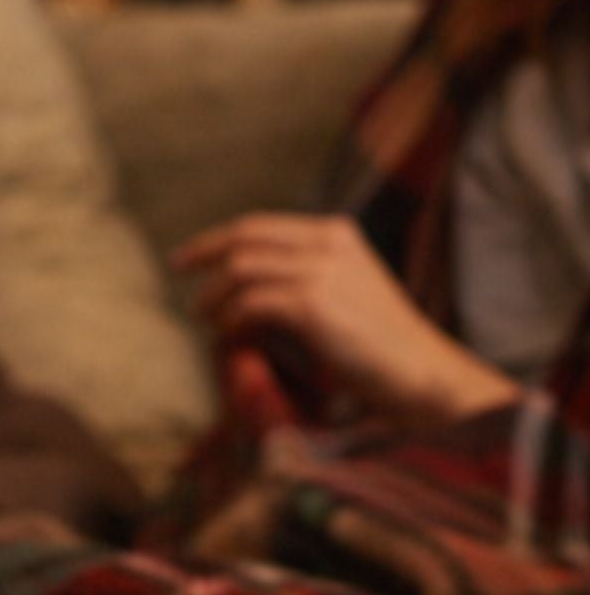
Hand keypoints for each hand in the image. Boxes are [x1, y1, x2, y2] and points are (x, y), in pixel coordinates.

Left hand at [171, 213, 518, 423]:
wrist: (417, 369)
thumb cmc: (376, 341)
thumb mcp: (342, 289)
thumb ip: (300, 274)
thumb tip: (240, 281)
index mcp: (335, 233)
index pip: (258, 225)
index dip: (214, 239)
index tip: (186, 259)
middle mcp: (327, 243)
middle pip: (242, 238)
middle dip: (202, 255)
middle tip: (177, 275)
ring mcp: (320, 271)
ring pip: (239, 270)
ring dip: (214, 296)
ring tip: (208, 319)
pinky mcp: (312, 304)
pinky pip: (249, 304)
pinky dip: (231, 319)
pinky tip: (230, 335)